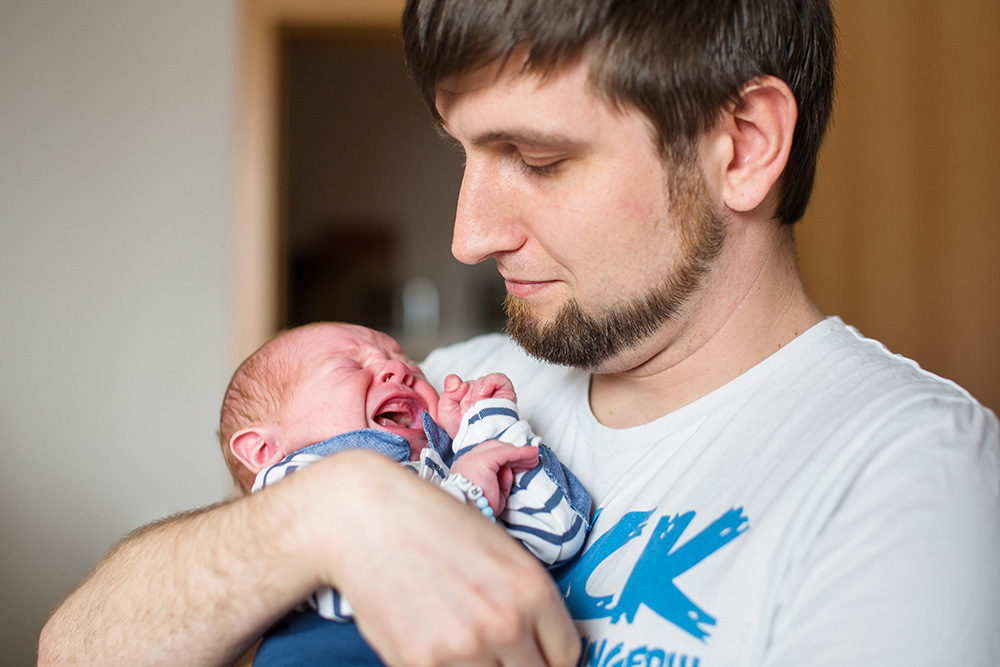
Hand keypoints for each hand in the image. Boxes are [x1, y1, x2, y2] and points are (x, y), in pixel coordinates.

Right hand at [303, 450, 579, 666]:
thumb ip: (526, 598)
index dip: (554, 660)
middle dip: (520, 666)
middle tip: (499, 654)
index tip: (539, 657)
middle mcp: (506, 623)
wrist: (366, 518)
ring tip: (464, 645)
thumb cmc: (432, 524)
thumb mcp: (499, 550)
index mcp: (532, 589)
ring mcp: (464, 649)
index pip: (567, 655)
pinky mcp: (421, 665)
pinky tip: (437, 647)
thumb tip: (538, 642)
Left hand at [438, 373, 516, 437]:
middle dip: (466, 397)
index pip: (456, 381)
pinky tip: (484, 393)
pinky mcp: (506, 392)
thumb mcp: (446, 413)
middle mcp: (478, 394)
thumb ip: (446, 395)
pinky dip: (489, 382)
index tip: (452, 391)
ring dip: (476, 394)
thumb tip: (457, 384)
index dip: (453, 385)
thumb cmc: (464, 431)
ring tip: (476, 408)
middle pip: (469, 383)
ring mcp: (492, 393)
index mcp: (464, 397)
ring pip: (482, 381)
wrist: (477, 443)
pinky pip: (498, 378)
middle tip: (466, 411)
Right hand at [451, 440, 539, 513]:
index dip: (507, 458)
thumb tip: (509, 470)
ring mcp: (473, 458)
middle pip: (495, 450)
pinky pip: (506, 453)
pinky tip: (531, 454)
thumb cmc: (480, 511)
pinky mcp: (483, 459)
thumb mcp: (495, 495)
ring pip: (501, 450)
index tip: (521, 463)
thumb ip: (502, 481)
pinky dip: (520, 452)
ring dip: (520, 454)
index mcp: (466, 469)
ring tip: (535, 457)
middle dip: (515, 455)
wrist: (472, 516)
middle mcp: (467, 460)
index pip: (488, 455)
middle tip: (531, 460)